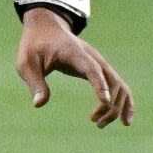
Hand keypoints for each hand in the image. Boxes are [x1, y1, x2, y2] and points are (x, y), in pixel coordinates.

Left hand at [16, 7, 133, 126]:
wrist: (46, 28)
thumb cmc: (34, 45)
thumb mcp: (27, 63)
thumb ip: (34, 82)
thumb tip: (39, 104)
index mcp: (74, 53)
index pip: (92, 69)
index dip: (100, 85)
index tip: (105, 102)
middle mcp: (92, 58)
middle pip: (111, 81)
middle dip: (109, 104)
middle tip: (94, 122)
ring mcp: (99, 63)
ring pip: (119, 85)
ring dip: (117, 106)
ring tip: (99, 124)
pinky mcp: (100, 69)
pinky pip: (119, 85)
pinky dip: (125, 101)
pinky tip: (125, 119)